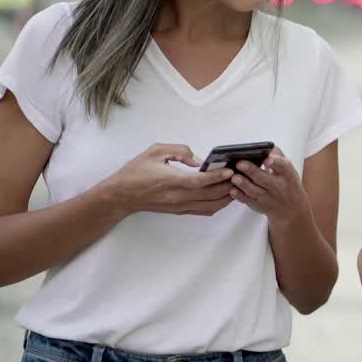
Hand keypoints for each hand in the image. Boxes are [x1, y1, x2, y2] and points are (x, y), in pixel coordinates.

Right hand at [102, 144, 234, 215]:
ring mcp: (179, 206)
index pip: (200, 182)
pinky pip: (204, 210)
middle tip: (240, 174)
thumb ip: (180, 151)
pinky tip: (224, 194)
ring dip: (226, 196)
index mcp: (171, 181)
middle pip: (210, 195)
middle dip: (228, 185)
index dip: (217, 176)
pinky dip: (217, 204)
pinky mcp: (179, 211)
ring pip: (211, 206)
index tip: (230, 170)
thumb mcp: (155, 151)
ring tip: (236, 184)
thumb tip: (199, 160)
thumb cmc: (136, 171)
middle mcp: (178, 197)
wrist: (121, 195)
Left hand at [227, 148, 307, 225]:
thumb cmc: (287, 182)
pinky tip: (232, 189)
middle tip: (240, 163)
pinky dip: (239, 196)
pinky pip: (248, 201)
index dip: (275, 162)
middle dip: (252, 171)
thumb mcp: (288, 168)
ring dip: (243, 184)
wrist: (291, 207)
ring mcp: (268, 197)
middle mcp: (278, 186)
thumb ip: (277, 156)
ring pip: (254, 191)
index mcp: (286, 173)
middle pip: (264, 179)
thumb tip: (263, 148)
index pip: (282, 166)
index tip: (266, 159)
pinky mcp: (259, 205)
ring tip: (234, 177)